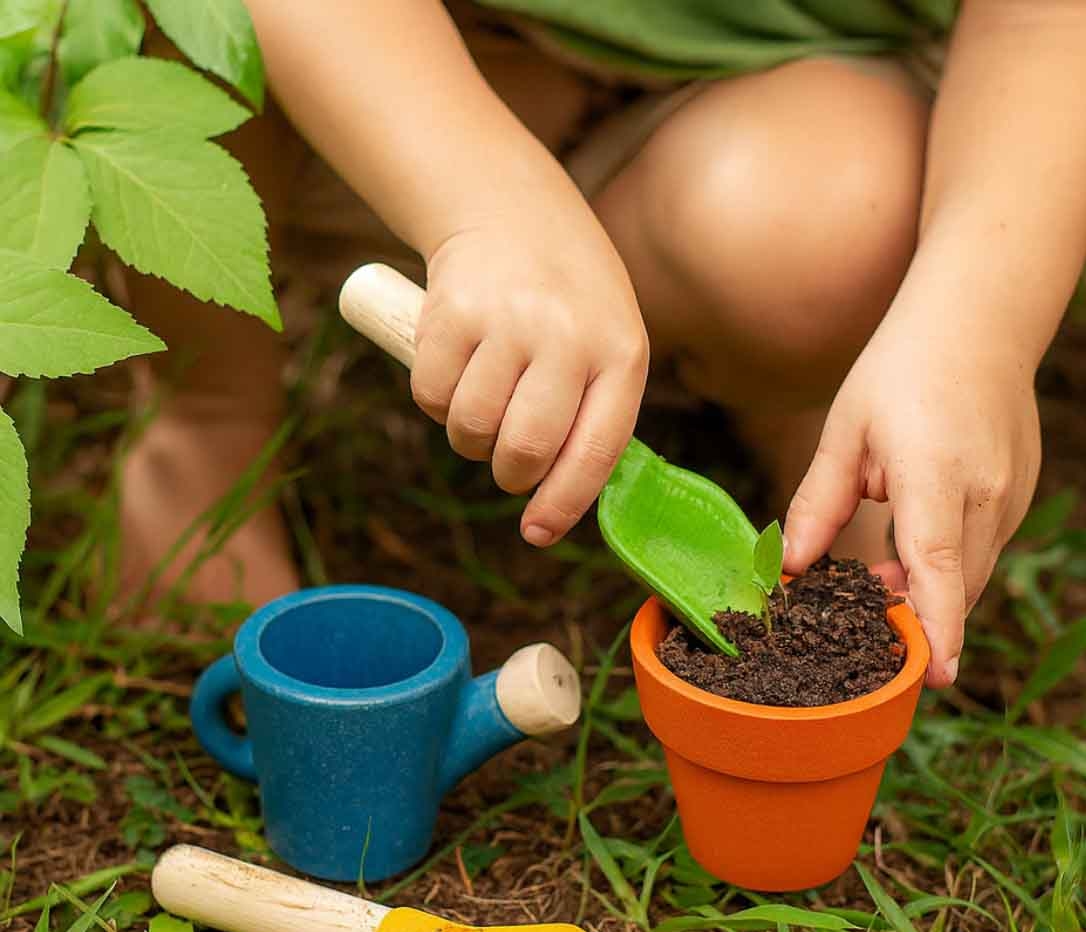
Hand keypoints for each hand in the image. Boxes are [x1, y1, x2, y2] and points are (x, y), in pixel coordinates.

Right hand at [410, 191, 648, 547]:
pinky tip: (459, 366)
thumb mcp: (606, 344)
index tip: (539, 534)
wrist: (511, 209)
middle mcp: (568, 336)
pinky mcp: (451, 311)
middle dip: (510, 474)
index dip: (565, 502)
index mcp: (621, 352)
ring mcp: (508, 320)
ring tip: (487, 399)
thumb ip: (593, 416)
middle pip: (526, 450)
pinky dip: (436, 400)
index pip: (596, 450)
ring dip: (470, 436)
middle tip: (508, 461)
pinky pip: (430, 396)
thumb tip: (557, 505)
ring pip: (472, 429)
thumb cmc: (567, 301)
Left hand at [782, 305, 1040, 686]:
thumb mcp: (846, 431)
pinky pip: (983, 549)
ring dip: (927, 589)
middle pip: (954, 585)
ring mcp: (1011, 495)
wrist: (981, 319)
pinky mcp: (1020, 494)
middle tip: (860, 613)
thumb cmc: (902, 368)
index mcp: (936, 474)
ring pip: (971, 573)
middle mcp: (986, 492)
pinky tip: (909, 543)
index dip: (935, 625)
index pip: (936, 567)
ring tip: (874, 577)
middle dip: (912, 615)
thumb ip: (819, 503)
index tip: (934, 676)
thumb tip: (790, 565)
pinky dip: (948, 564)